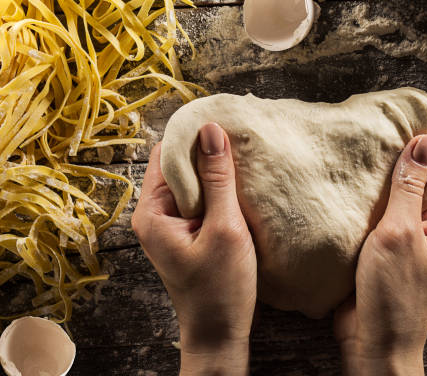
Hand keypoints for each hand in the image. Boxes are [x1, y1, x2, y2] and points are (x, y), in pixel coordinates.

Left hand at [131, 123, 256, 375]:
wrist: (220, 334)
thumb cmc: (221, 288)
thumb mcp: (224, 228)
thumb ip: (218, 180)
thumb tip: (211, 131)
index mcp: (152, 213)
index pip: (164, 156)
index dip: (191, 138)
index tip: (222, 124)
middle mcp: (155, 216)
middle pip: (177, 168)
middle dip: (205, 155)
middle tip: (239, 142)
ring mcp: (170, 226)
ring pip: (191, 184)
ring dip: (214, 174)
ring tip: (243, 163)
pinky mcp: (187, 234)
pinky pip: (199, 201)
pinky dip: (217, 192)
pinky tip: (239, 189)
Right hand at [334, 134, 426, 375]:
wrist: (372, 340)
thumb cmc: (395, 294)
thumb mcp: (401, 232)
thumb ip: (410, 187)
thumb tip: (425, 141)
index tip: (406, 119)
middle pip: (422, 179)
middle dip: (400, 158)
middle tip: (374, 131)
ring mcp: (408, 235)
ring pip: (397, 195)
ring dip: (379, 180)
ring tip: (356, 152)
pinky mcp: (384, 244)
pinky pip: (378, 213)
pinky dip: (365, 200)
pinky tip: (346, 183)